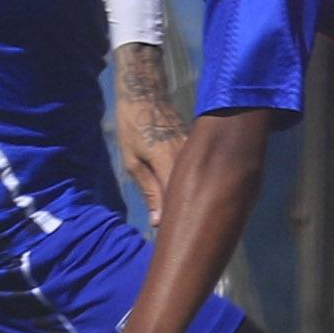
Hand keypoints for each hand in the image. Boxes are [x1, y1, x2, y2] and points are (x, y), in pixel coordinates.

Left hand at [110, 43, 187, 224]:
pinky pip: (200, 171)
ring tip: (189, 218)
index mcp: (172, 166)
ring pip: (200, 184)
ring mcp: (197, 151)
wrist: (145, 91)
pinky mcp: (198, 145)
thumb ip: (149, 191)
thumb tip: (159, 222)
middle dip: (190, 215)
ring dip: (194, 200)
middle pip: (195, 196)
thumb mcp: (132, 161)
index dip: (178, 224)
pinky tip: (192, 195)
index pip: (180, 205)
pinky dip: (196, 184)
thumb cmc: (132, 125)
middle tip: (183, 234)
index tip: (175, 240)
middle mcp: (191, 160)